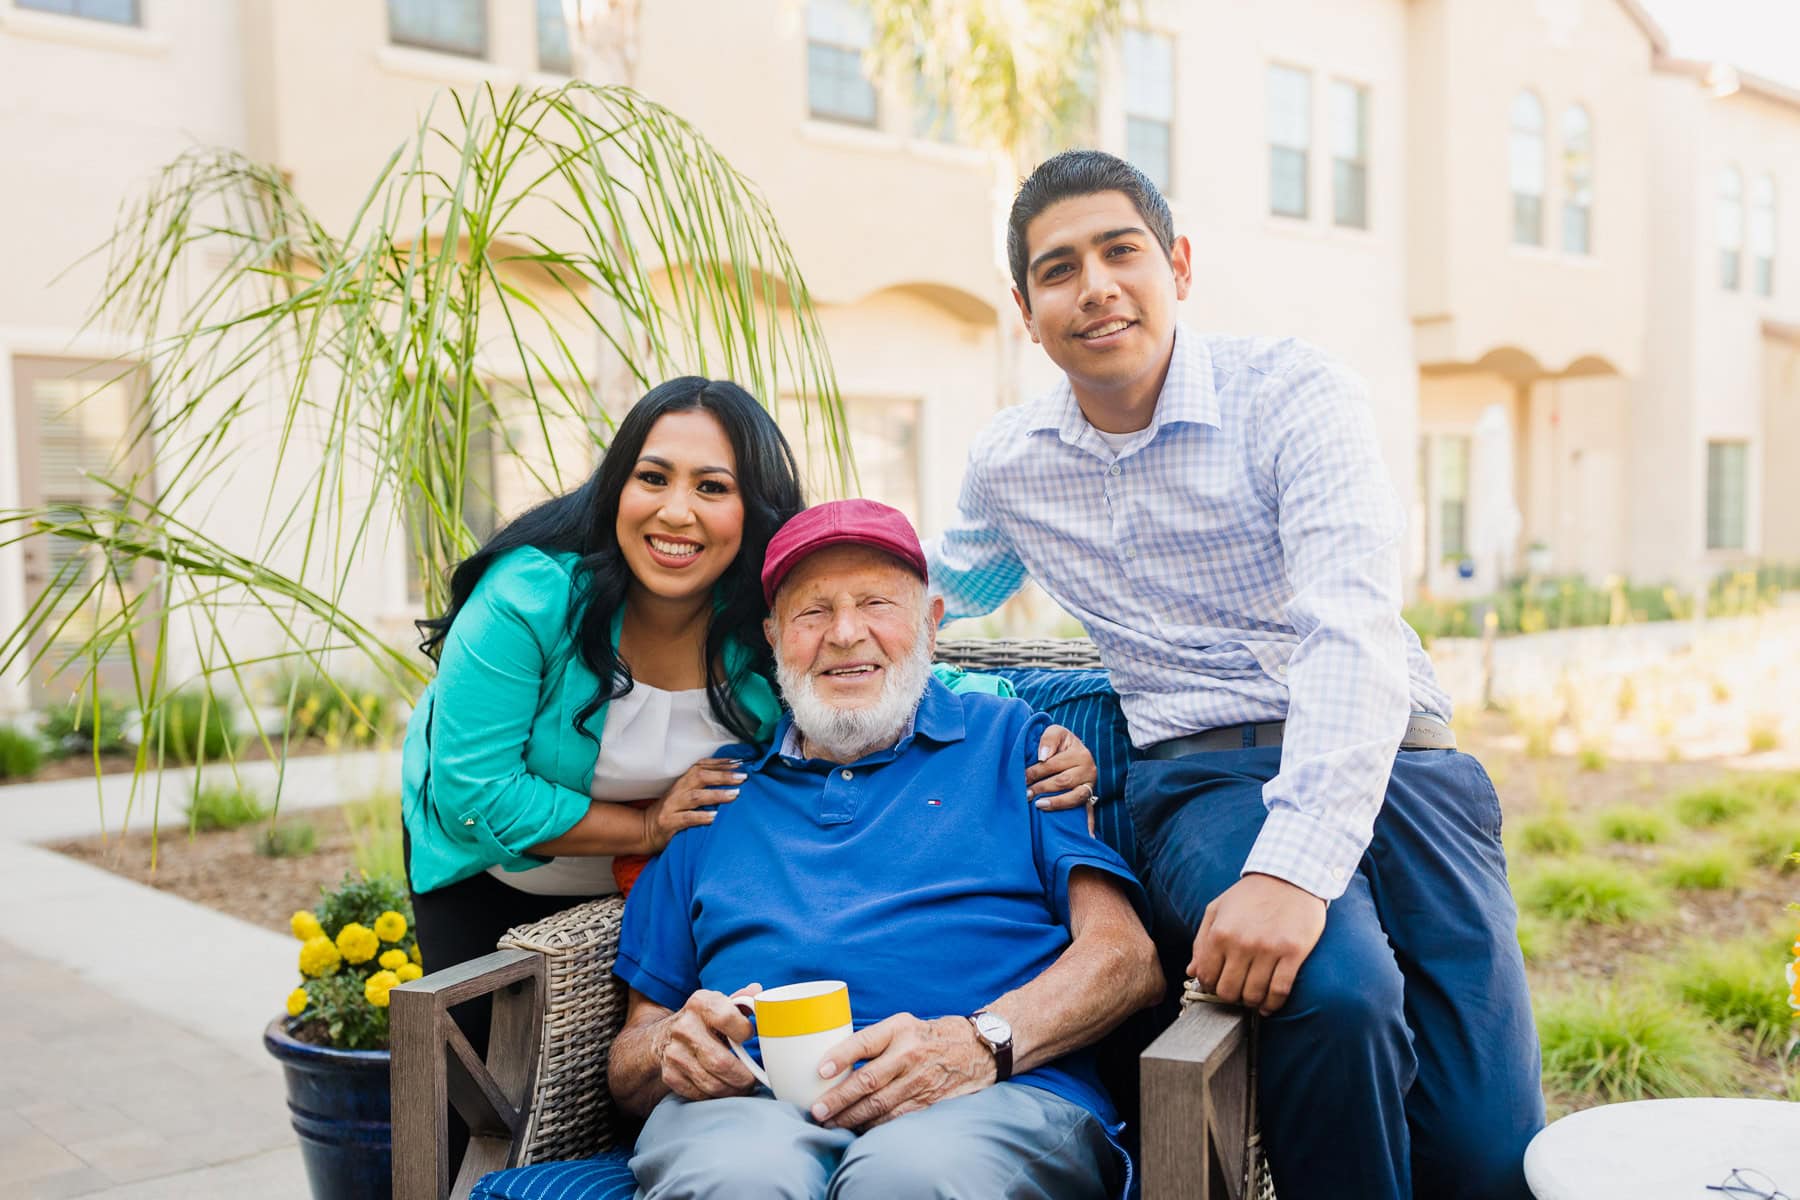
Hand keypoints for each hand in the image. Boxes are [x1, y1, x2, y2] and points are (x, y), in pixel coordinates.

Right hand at [641, 757, 744, 852]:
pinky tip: (714, 817)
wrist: (645, 829)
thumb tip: (731, 780)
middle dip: (723, 775)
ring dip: (717, 794)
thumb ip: (702, 787)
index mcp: (682, 782)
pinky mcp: (669, 822)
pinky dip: (702, 817)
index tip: (739, 763)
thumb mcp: (684, 795)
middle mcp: (678, 790)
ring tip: (734, 795)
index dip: (720, 763)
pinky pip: (687, 818)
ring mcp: (672, 806)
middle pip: (700, 776)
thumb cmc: (670, 812)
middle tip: (742, 777)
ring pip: (696, 796)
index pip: (702, 766)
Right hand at [653, 984, 761, 1100]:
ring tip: (741, 1087)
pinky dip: (714, 1095)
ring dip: (732, 1090)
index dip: (745, 1032)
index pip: (728, 1018)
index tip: (748, 1037)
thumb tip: (758, 991)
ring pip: (712, 1084)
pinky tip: (722, 1088)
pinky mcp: (670, 1074)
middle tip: (752, 1079)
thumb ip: (741, 1000)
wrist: (664, 1037)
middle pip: (721, 1062)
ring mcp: (675, 1052)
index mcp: (700, 1003)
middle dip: (743, 1077)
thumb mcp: (719, 1004)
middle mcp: (684, 1027)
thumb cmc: (702, 1021)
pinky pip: (700, 1094)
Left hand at [809, 1014, 993, 1130]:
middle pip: (868, 1080)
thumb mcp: (902, 1025)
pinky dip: (874, 1125)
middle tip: (818, 1110)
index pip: (865, 1042)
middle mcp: (910, 1054)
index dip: (841, 1056)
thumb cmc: (927, 1036)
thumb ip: (873, 1040)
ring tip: (831, 1123)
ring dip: (851, 1117)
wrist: (974, 1050)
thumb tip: (833, 1061)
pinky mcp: (927, 1102)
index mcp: (900, 1030)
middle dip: (840, 1098)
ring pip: (879, 1104)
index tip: (821, 1070)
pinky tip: (858, 1128)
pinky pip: (895, 1117)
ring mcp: (920, 1080)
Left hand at [1026, 725, 1097, 828]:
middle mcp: (1089, 770)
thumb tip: (1043, 757)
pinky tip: (1086, 836)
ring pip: (1075, 798)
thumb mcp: (1056, 732)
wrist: (1074, 751)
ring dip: (1056, 803)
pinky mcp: (1089, 799)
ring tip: (1039, 806)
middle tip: (1025, 794)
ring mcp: (1090, 786)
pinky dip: (1088, 824)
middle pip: (1063, 781)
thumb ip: (1049, 740)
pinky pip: (1088, 813)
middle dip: (1042, 788)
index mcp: (1080, 753)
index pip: (1053, 764)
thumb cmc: (1060, 743)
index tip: (1021, 778)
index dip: (1035, 771)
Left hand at [1187, 873, 1326, 1015]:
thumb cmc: (1250, 894)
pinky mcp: (1293, 953)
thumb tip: (1192, 972)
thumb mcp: (1217, 909)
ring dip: (1251, 1002)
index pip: (1207, 977)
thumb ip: (1201, 941)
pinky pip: (1280, 991)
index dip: (1210, 987)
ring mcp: (1269, 949)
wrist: (1290, 877)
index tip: (1218, 986)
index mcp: (1220, 933)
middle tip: (1236, 992)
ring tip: (1252, 997)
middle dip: (1230, 997)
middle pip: (1229, 991)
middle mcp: (1242, 943)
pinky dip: (1273, 1004)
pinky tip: (1269, 1005)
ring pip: (1254, 995)